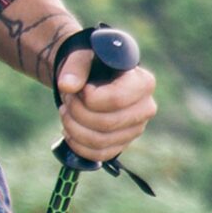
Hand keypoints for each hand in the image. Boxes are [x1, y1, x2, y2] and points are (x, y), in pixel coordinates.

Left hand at [56, 45, 157, 163]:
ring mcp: (135, 129)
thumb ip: (75, 68)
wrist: (92, 78)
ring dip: (74, 128)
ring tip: (65, 111)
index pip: (117, 100)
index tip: (79, 89)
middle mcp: (145, 108)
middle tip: (67, 98)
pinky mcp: (122, 144)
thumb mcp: (83, 58)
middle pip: (107, 123)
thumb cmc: (92, 65)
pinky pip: (100, 154)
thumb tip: (66, 85)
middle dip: (78, 112)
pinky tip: (69, 131)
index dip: (90, 98)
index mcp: (143, 83)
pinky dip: (78, 145)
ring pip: (101, 141)